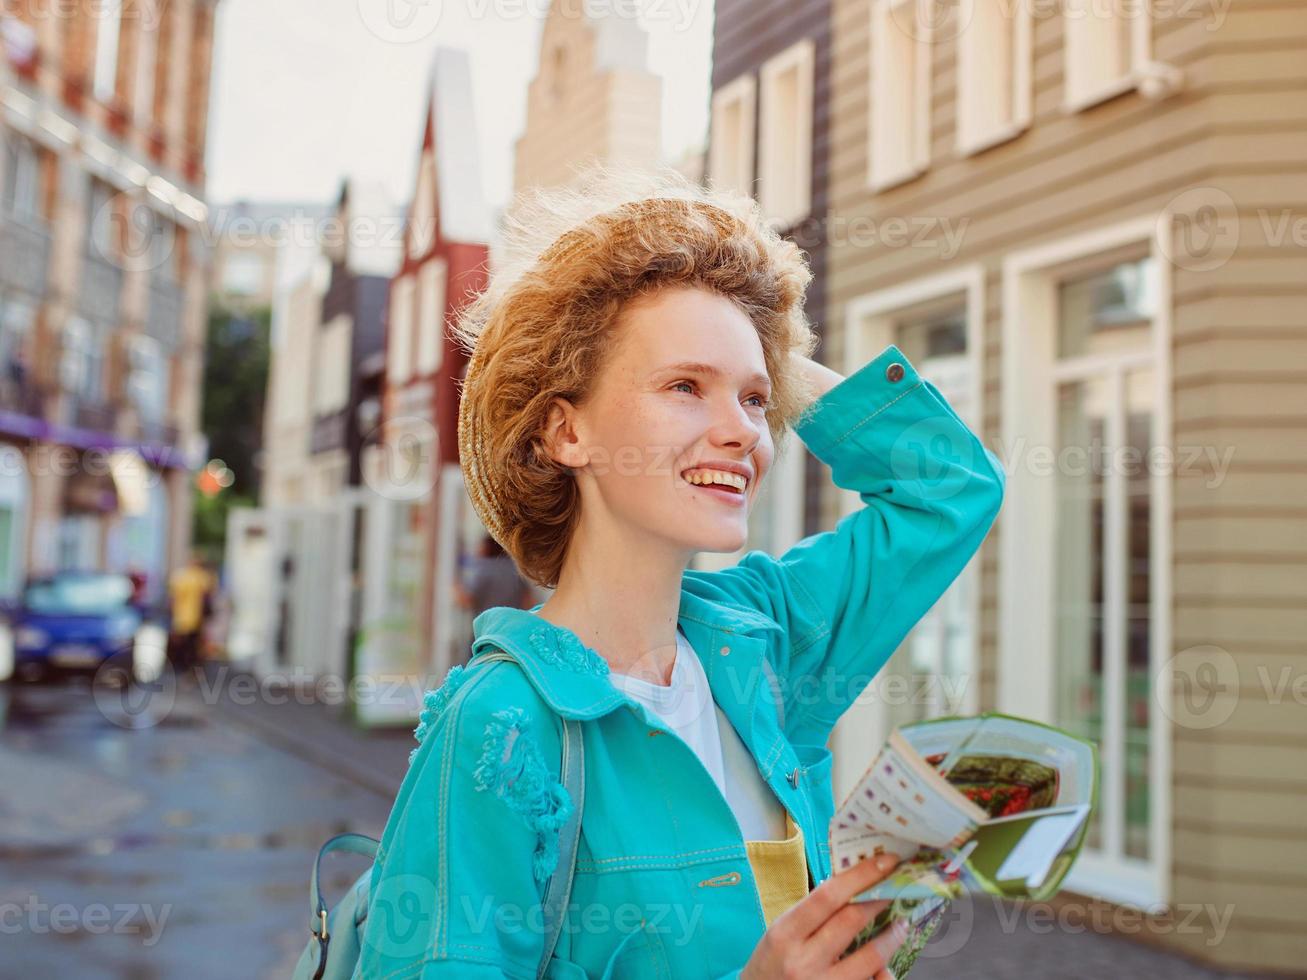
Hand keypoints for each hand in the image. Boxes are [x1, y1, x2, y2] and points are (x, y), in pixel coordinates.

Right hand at [739, 853, 907, 978]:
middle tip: (897, 888)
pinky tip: (886, 966)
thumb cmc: (772, 962)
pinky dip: (882, 973)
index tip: (885, 861)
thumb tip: (854, 887)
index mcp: (785, 933)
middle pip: (851, 921)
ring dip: (892, 938)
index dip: (860, 875)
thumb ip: (813, 913)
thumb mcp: (782, 932)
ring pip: (870, 958)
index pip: (827, 895)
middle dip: (880, 900)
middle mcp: (802, 960)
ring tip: (900, 925)